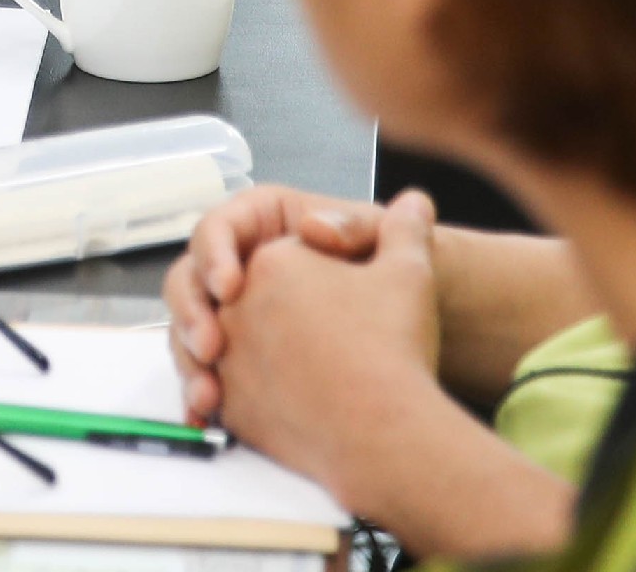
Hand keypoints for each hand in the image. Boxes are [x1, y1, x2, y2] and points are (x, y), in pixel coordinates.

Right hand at [168, 185, 382, 419]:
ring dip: (187, 360)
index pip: (219, 229)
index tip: (230, 288)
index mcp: (262, 225)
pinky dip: (198, 390)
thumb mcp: (379, 242)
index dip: (215, 256)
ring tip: (208, 392)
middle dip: (191, 313)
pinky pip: (200, 369)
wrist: (396, 333)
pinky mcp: (232, 355)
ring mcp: (231, 313)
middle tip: (211, 346)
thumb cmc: (384, 278)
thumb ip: (353, 224)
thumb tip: (317, 225)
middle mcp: (238, 264)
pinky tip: (206, 412)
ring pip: (186, 328)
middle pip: (189, 279)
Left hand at [211, 193, 571, 558]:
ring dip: (250, 354)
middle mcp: (237, 307)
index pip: (274, 256)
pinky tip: (278, 405)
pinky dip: (242, 398)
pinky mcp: (233, 409)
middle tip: (307, 331)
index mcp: (270, 261)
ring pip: (222, 347)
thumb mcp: (409, 270)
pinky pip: (226, 395)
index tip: (334, 292)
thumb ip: (405, 229)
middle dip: (267, 310)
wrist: (385, 431)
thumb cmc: (394, 345)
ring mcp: (230, 359)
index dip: (305, 272)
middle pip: (238, 298)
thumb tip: (413, 204)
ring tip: (300, 363)